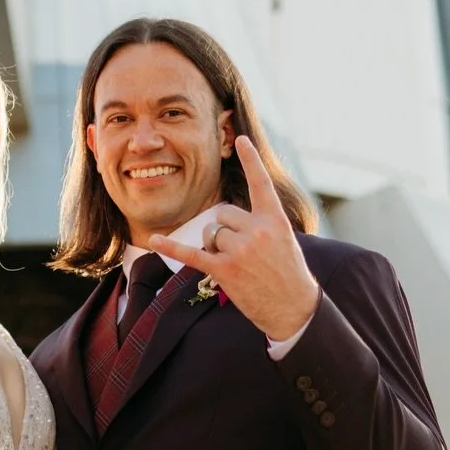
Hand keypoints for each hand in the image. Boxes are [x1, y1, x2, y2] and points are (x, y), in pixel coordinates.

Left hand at [150, 135, 319, 341]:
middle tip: (244, 252)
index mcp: (275, 220)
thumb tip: (227, 219)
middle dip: (226, 229)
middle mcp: (257, 231)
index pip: (261, 183)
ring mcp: (240, 250)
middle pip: (223, 213)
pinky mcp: (224, 270)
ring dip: (217, 246)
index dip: (251, 159)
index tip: (240, 139)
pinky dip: (170, 247)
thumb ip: (261, 223)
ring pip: (211, 233)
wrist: (295, 310)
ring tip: (238, 265)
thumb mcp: (284, 240)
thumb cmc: (290, 275)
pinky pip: (191, 254)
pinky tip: (154, 239)